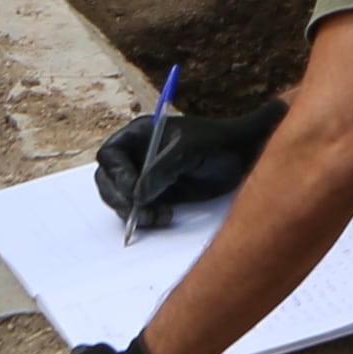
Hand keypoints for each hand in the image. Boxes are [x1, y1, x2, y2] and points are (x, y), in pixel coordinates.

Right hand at [92, 94, 284, 218]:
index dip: (115, 174)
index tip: (131, 190)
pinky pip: (139, 211)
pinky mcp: (157, 196)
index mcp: (141, 135)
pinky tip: (164, 217)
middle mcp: (139, 156)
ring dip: (133, 212)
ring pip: (121, 199)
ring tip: (157, 216)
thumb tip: (136, 195)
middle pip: (109, 180)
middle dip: (119, 198)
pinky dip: (145, 218)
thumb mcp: (188, 150)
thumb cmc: (217, 143)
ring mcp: (146, 177)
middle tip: (137, 213)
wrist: (243, 157)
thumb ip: (161, 170)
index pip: (111, 155)